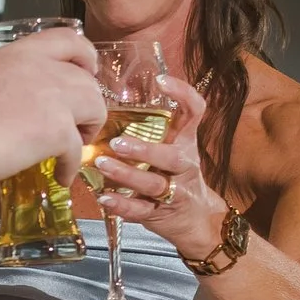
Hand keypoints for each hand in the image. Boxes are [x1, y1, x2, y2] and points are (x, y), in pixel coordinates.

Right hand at [0, 26, 105, 204]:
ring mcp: (54, 99)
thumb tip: (8, 101)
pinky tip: (61, 176)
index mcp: (20, 53)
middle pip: (87, 80)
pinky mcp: (58, 131)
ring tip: (75, 146)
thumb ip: (7, 81)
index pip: (68, 39)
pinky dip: (71, 166)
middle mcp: (43, 69)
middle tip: (79, 121)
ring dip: (88, 130)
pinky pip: (78, 150)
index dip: (85, 56)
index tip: (86, 71)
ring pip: (95, 109)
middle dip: (88, 103)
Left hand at [85, 71, 226, 261]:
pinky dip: (121, 205)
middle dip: (145, 149)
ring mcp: (174, 191)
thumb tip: (107, 105)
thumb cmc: (176, 176)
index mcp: (186, 143)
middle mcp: (184, 165)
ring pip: (153, 183)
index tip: (161, 80)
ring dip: (126, 174)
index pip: (194, 112)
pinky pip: (140, 210)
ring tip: (102, 165)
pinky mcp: (159, 213)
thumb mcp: (173, 147)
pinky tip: (104, 198)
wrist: (198, 219)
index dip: (183, 95)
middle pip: (172, 157)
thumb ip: (151, 129)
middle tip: (118, 142)